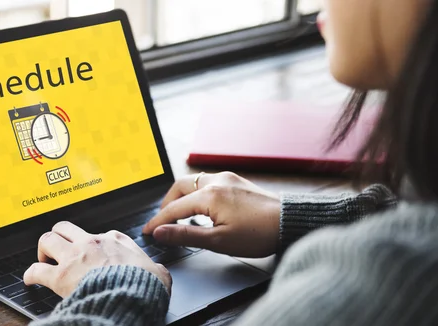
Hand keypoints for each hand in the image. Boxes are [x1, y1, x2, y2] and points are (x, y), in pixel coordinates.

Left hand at [24, 221, 171, 297]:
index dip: (94, 244)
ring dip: (43, 249)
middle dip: (59, 236)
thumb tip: (159, 273)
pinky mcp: (61, 276)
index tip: (92, 253)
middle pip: (66, 227)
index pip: (100, 234)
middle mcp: (92, 243)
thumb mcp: (158, 272)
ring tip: (44, 259)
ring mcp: (74, 257)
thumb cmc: (144, 286)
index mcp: (115, 240)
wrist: (131, 297)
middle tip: (59, 249)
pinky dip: (31, 274)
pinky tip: (30, 279)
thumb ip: (155, 268)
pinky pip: (36, 270)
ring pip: (48, 239)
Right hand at [142, 172, 279, 257]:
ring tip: (180, 216)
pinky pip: (208, 182)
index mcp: (209, 195)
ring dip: (182, 197)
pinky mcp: (236, 181)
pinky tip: (201, 208)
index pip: (174, 208)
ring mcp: (228, 178)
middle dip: (167, 203)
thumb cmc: (259, 234)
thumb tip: (160, 232)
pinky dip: (197, 193)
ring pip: (194, 182)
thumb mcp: (218, 241)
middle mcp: (216, 181)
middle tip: (163, 221)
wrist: (290, 222)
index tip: (147, 232)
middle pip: (180, 186)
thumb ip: (186, 235)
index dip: (158, 221)